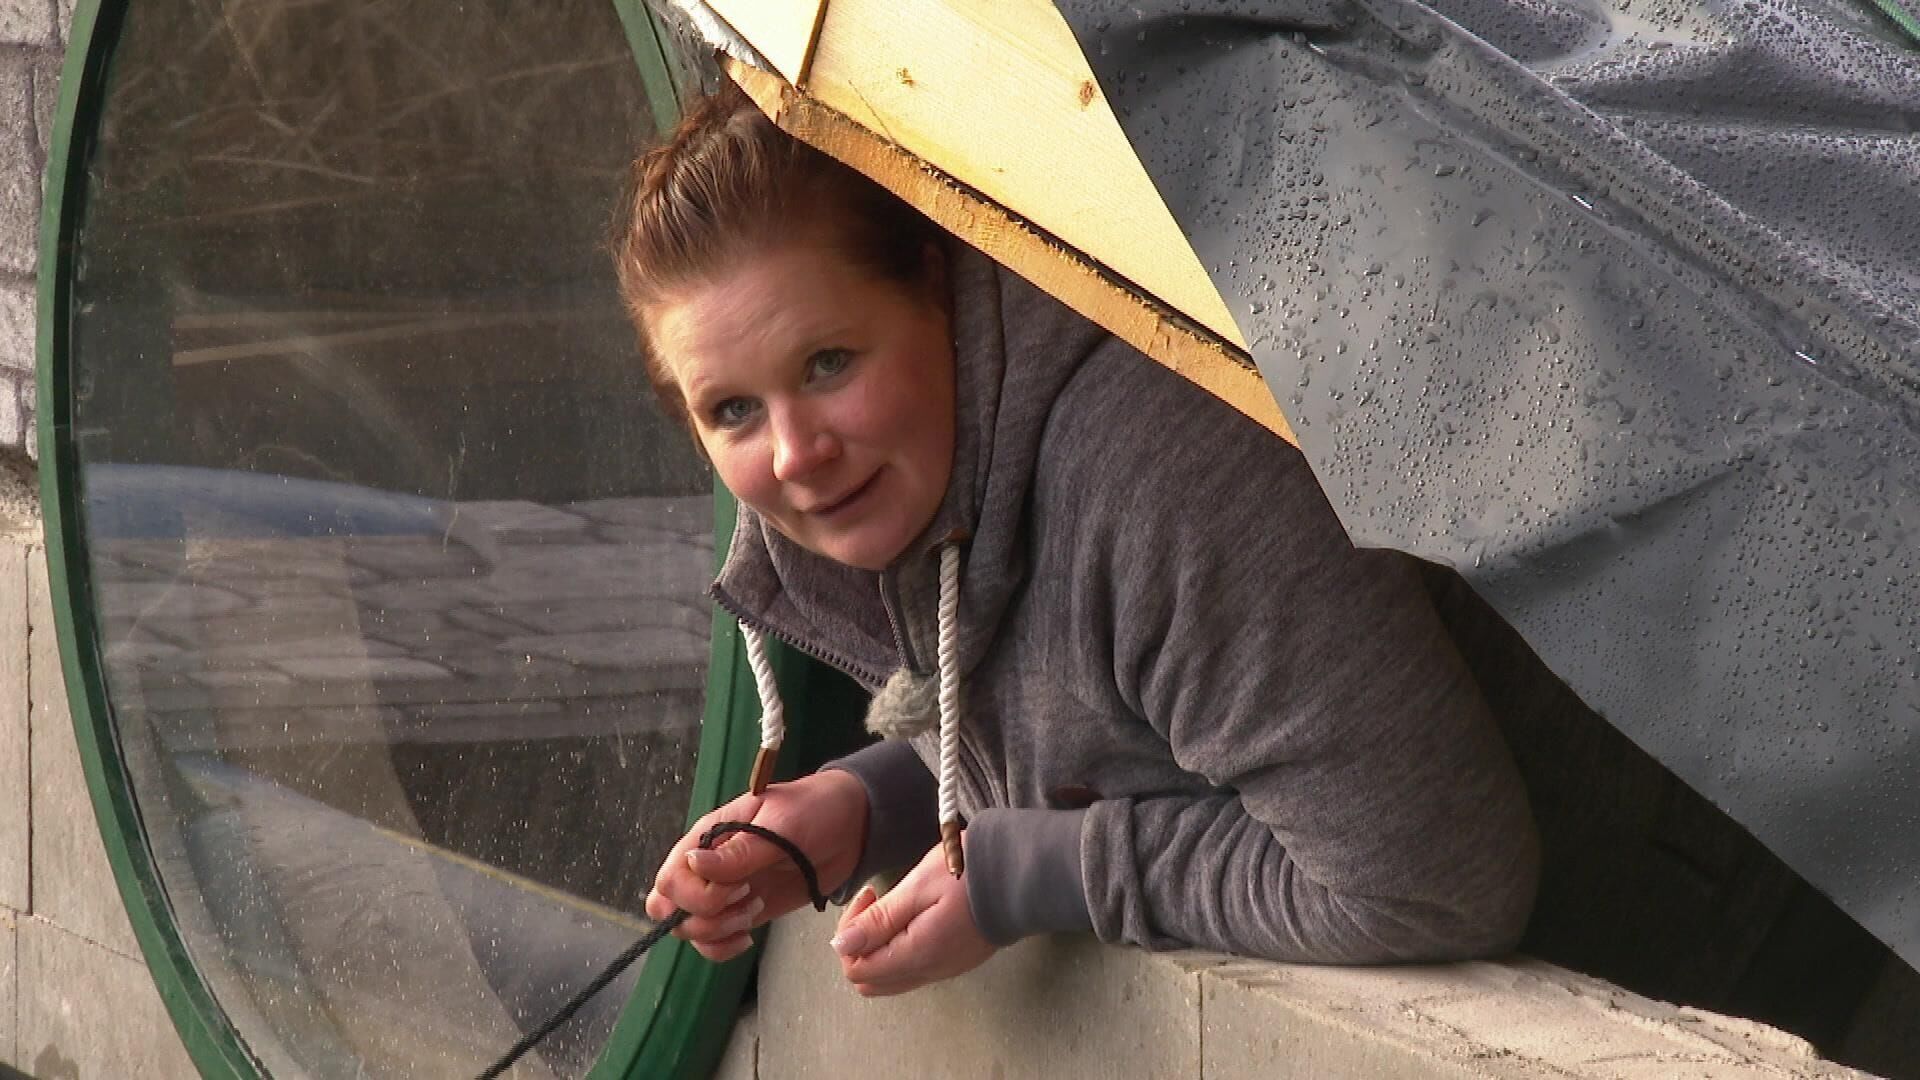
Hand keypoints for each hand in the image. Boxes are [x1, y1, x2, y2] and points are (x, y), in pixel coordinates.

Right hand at [645, 768, 868, 961]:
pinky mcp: (739, 912)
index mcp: (707, 836)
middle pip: (667, 906)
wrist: (848, 827)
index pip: (670, 878)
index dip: (698, 894)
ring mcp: (722, 891)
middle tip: (746, 899)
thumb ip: (739, 851)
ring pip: (687, 928)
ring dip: (717, 932)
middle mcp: (706, 866)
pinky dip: (722, 948)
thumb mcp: (780, 824)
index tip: (739, 886)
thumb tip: (693, 863)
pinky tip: (748, 935)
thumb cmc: (813, 810)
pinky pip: (711, 942)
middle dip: (703, 916)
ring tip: (755, 909)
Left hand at [830, 842, 997, 995]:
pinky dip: (901, 948)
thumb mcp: (919, 887)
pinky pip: (914, 968)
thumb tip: (842, 945)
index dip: (850, 935)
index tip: (869, 897)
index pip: (857, 969)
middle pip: (871, 980)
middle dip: (861, 945)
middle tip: (875, 904)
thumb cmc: (972, 873)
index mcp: (917, 955)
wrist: (1024, 874)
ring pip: (892, 977)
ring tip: (896, 906)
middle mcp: (930, 971)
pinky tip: (914, 916)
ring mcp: (946, 968)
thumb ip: (880, 920)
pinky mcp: (957, 960)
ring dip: (881, 947)